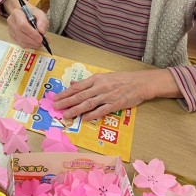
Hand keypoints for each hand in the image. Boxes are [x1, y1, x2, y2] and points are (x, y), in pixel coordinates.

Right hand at [6, 4, 48, 49]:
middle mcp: (11, 22)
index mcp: (17, 13)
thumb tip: (42, 32)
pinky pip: (21, 43)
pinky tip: (35, 43)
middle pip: (21, 35)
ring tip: (40, 43)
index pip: (22, 25)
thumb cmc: (32, 13)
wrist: (24, 14)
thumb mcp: (40, 13)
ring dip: (32, 44)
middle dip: (33, 40)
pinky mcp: (12, 36)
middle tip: (42, 42)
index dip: (32, 33)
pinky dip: (29, 45)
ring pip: (21, 41)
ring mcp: (11, 30)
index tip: (41, 38)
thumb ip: (42, 21)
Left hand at [53, 69, 180, 119]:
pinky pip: (101, 111)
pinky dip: (92, 114)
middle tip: (56, 107)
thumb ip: (88, 82)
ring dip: (75, 110)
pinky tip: (83, 118)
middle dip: (66, 102)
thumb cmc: (121, 79)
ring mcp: (107, 96)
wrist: (140, 83)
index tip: (56, 97)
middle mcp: (99, 87)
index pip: (77, 87)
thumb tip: (73, 84)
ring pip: (88, 104)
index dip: (65, 93)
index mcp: (96, 79)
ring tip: (66, 114)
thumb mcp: (103, 76)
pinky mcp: (115, 105)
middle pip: (80, 95)